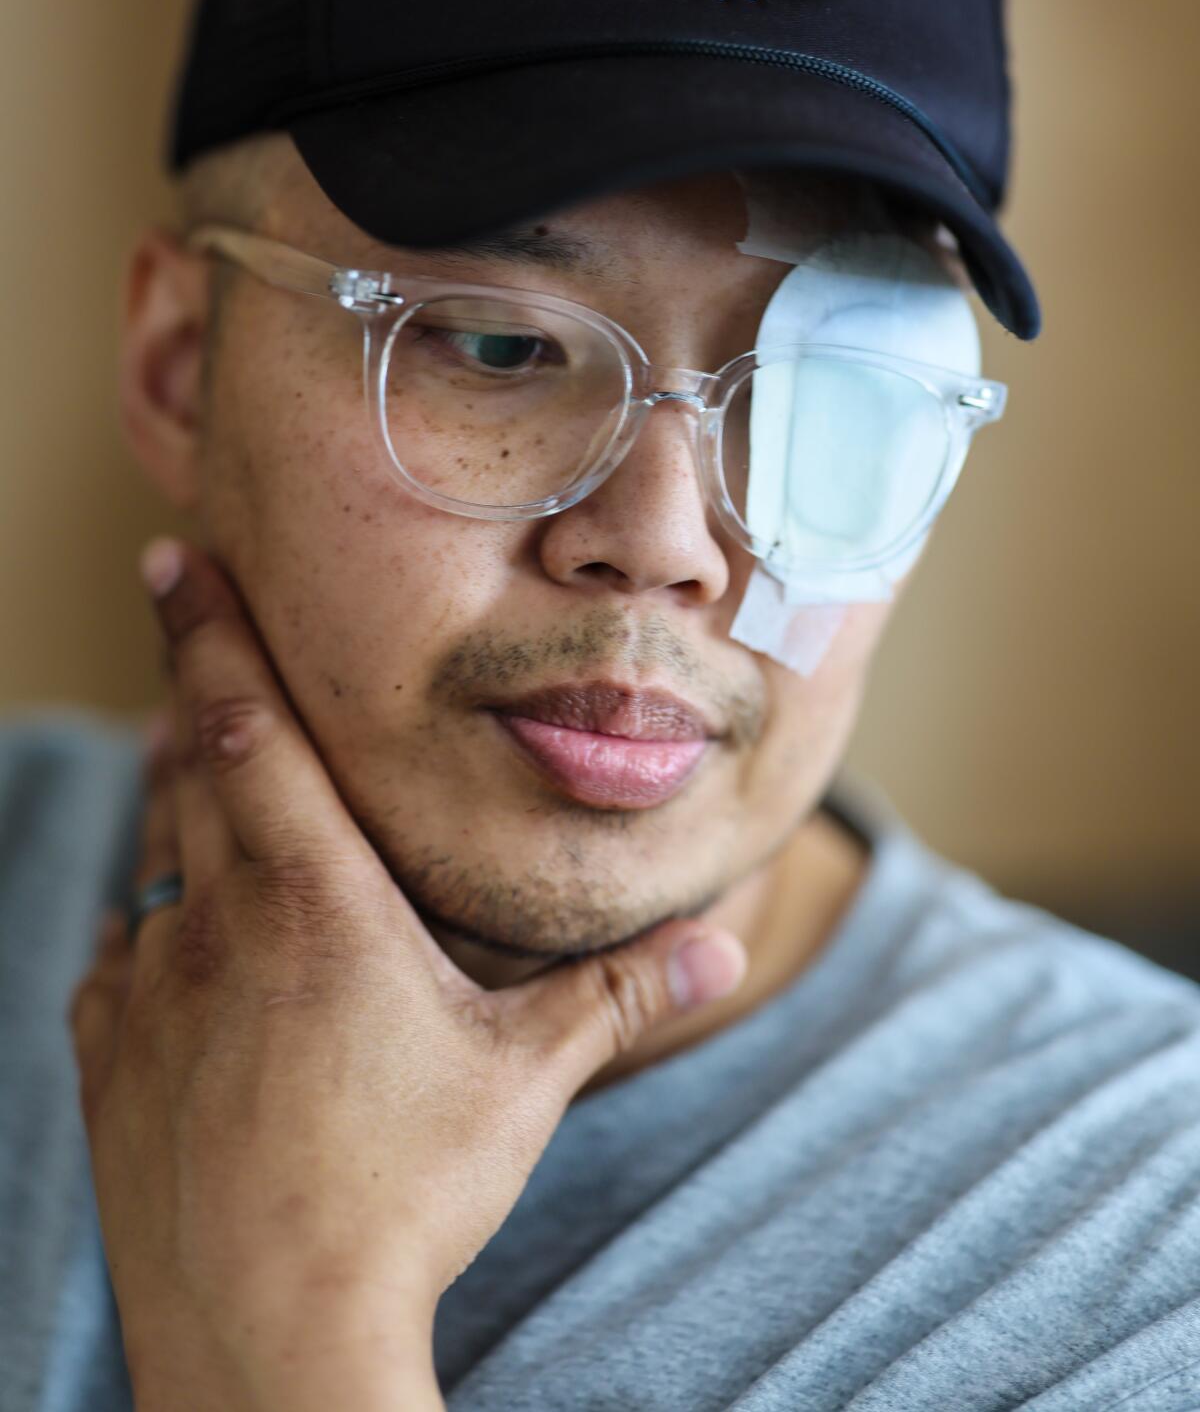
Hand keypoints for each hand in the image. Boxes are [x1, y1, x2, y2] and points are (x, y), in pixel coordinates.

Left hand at [69, 538, 746, 1411]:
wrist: (265, 1332)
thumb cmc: (403, 1193)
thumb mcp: (525, 1080)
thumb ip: (617, 994)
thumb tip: (725, 943)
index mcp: (313, 899)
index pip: (249, 726)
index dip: (212, 632)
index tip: (177, 558)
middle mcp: (215, 924)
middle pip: (189, 770)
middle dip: (194, 694)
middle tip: (194, 635)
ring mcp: (149, 995)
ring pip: (153, 854)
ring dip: (172, 796)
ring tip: (185, 756)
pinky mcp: (108, 1065)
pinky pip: (117, 955)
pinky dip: (145, 918)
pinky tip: (165, 931)